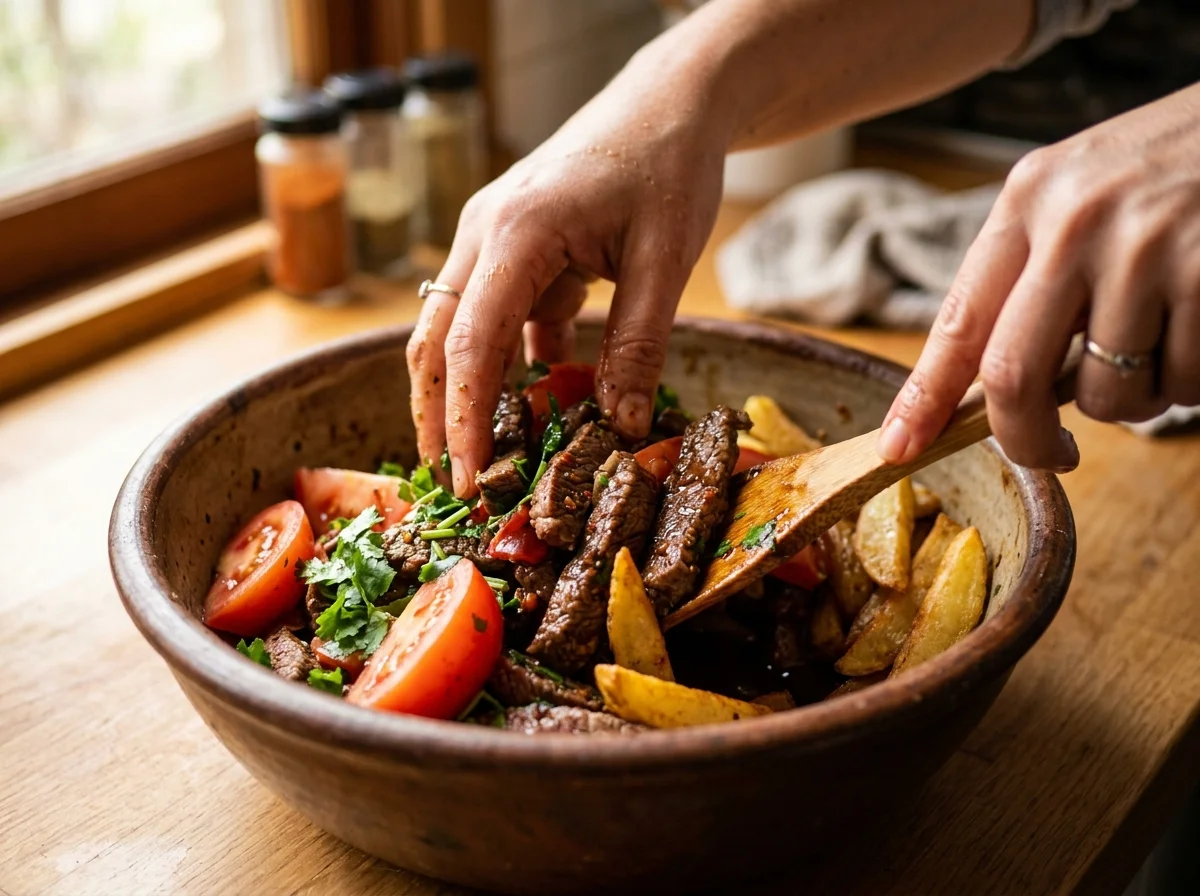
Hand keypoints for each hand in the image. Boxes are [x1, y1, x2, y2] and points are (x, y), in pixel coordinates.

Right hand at [407, 48, 726, 495]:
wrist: (669, 103)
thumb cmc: (667, 166)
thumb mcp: (663, 260)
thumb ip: (637, 345)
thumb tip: (620, 426)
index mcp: (517, 234)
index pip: (470, 343)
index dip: (463, 419)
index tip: (468, 479)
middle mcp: (485, 234)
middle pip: (436, 338)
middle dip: (437, 413)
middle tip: (455, 482)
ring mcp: (493, 239)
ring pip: (458, 328)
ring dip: (468, 390)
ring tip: (489, 455)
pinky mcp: (514, 248)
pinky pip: (500, 315)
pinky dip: (511, 360)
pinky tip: (540, 401)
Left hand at [878, 83, 1199, 470]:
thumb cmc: (1181, 162)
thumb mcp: (1085, 192)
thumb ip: (1036, 275)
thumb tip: (997, 389)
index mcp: (1028, 199)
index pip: (957, 321)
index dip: (923, 397)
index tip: (898, 448)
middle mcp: (1076, 221)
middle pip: (1013, 377)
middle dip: (1027, 439)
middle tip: (1055, 454)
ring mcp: (1145, 248)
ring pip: (1108, 394)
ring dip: (1134, 400)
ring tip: (1163, 341)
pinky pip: (1181, 384)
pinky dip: (1189, 382)